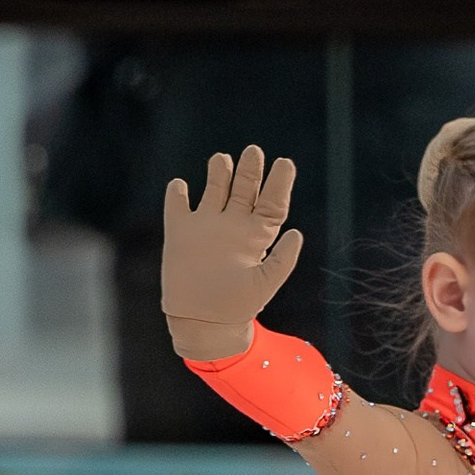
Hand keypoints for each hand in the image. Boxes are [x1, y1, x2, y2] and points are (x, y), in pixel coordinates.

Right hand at [160, 145, 304, 357]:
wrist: (203, 323)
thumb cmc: (237, 306)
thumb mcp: (265, 284)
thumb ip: (282, 259)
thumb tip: (297, 233)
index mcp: (256, 236)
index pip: (271, 202)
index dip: (280, 182)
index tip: (285, 163)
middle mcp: (233, 226)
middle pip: (244, 189)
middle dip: (250, 169)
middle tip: (254, 151)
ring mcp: (206, 227)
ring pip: (214, 190)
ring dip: (219, 173)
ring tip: (222, 158)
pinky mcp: (180, 233)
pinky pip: (178, 207)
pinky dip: (178, 194)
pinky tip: (180, 185)